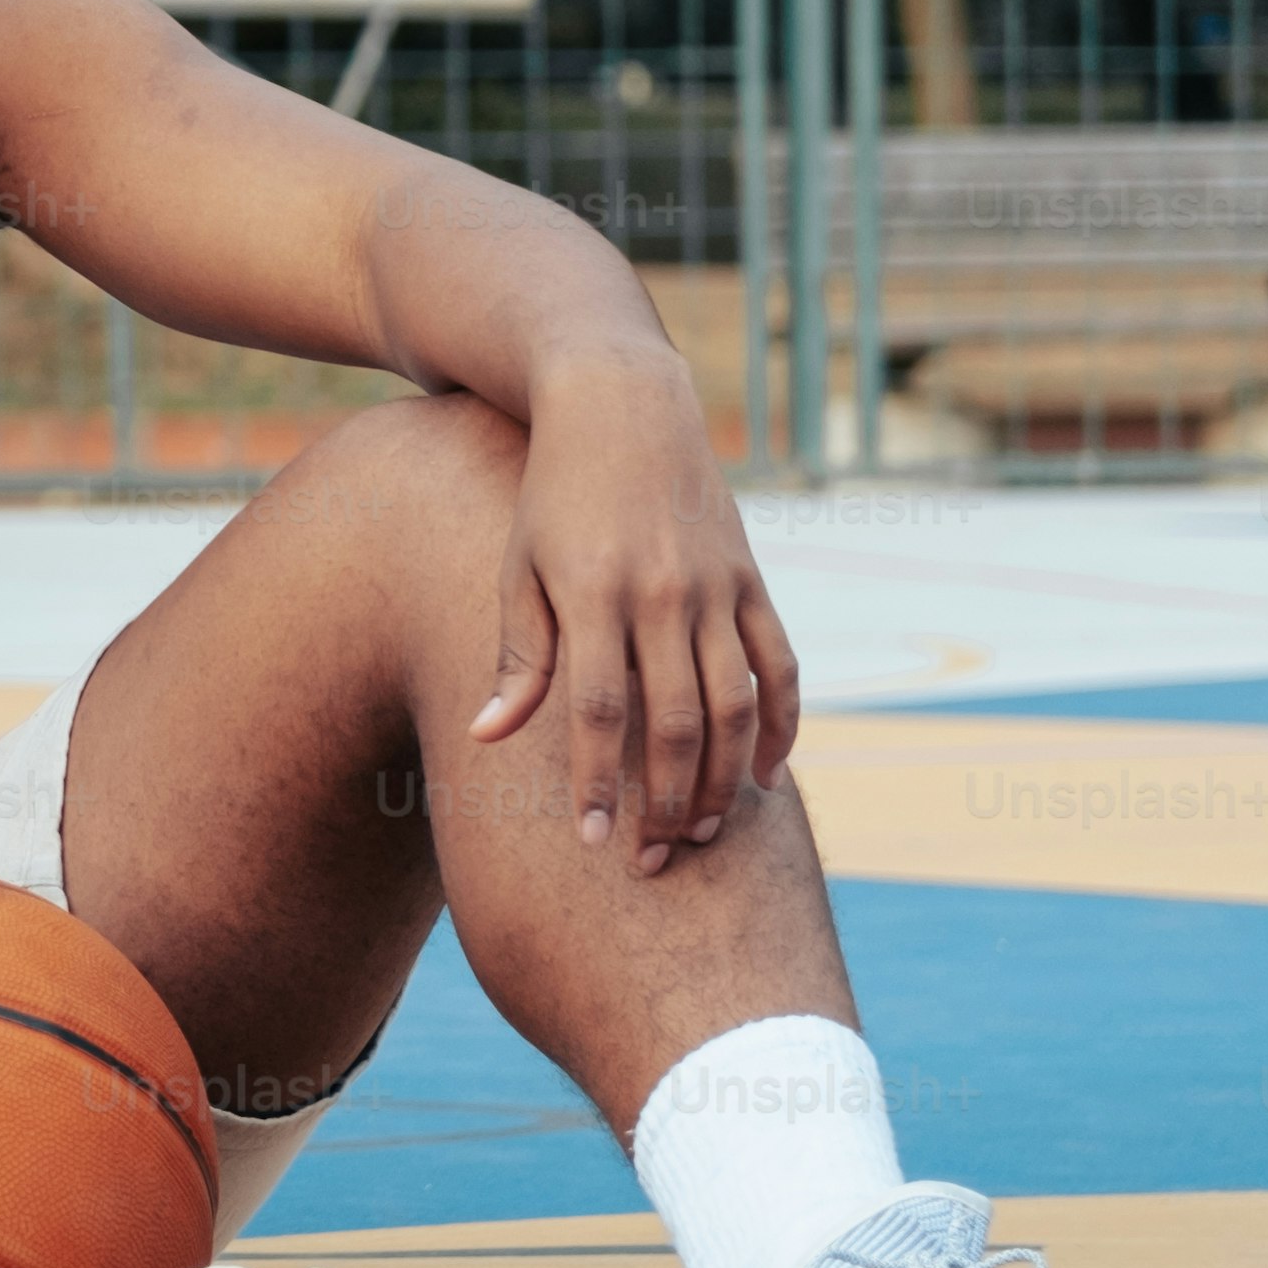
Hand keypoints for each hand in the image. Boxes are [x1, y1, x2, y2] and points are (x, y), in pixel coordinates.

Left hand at [464, 351, 800, 876]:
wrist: (621, 406)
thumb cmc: (552, 496)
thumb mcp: (519, 568)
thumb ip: (517, 657)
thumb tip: (486, 738)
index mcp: (594, 594)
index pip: (600, 712)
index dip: (599, 784)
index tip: (594, 843)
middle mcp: (661, 594)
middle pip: (674, 723)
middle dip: (663, 802)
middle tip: (649, 861)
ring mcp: (715, 587)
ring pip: (734, 705)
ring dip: (721, 780)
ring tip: (700, 835)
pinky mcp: (752, 579)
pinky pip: (779, 665)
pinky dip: (781, 725)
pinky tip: (765, 779)